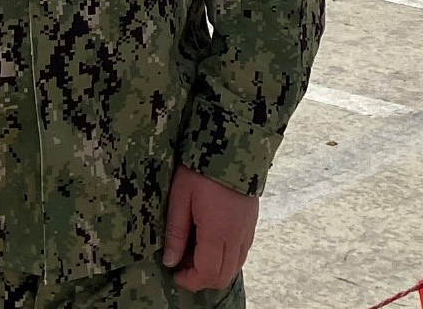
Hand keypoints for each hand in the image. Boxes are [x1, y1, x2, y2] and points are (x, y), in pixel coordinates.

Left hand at [162, 167, 259, 294]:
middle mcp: (236, 237)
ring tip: (196, 249)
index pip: (207, 273)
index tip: (175, 272)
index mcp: (217, 232)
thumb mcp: (180, 195)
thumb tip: (170, 261)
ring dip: (215, 268)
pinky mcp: (252, 222)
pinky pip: (242, 252)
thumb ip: (176, 232)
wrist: (232, 142)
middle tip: (183, 263)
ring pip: (234, 266)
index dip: (189, 280)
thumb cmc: (201, 167)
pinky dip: (227, 257)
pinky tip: (212, 240)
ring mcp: (247, 230)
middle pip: (223, 276)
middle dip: (202, 278)